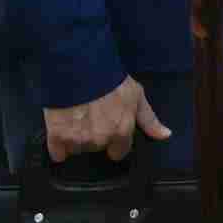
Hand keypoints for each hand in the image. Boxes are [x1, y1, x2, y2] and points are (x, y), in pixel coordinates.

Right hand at [42, 76, 169, 162]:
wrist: (80, 69)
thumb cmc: (110, 80)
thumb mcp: (137, 96)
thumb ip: (149, 120)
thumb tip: (165, 135)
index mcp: (121, 132)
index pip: (119, 152)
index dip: (115, 141)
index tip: (110, 129)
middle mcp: (100, 140)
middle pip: (97, 147)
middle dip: (96, 135)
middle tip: (93, 115)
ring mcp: (78, 140)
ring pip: (78, 149)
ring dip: (77, 138)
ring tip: (77, 116)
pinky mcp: (57, 137)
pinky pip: (57, 153)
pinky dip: (58, 146)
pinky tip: (61, 130)